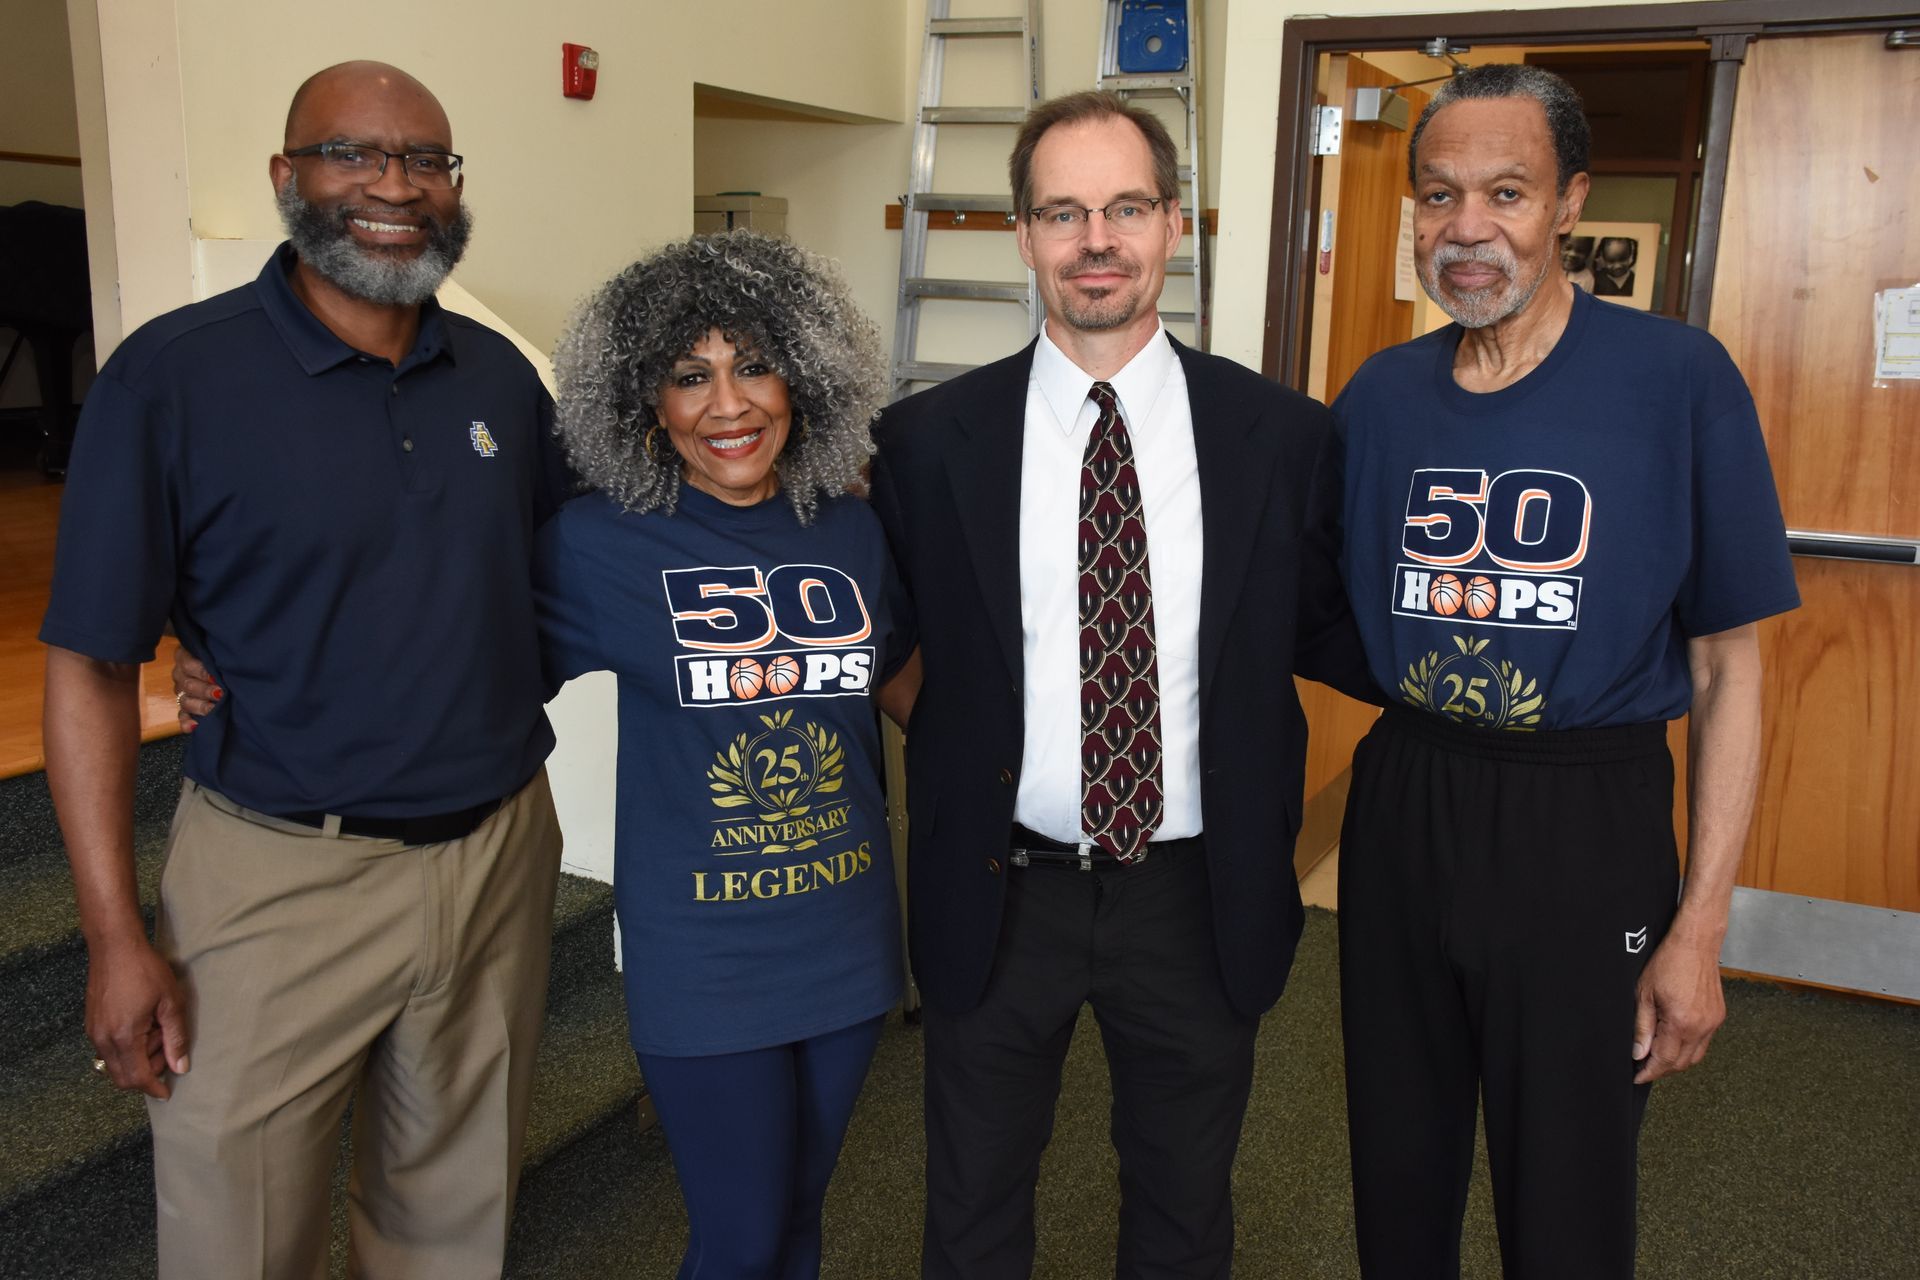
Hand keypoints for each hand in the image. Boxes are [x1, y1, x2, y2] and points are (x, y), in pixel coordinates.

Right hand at [87, 935, 190, 1098]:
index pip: (137, 1078)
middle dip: (147, 1073)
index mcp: (123, 1037)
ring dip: (138, 1059)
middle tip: (167, 1048)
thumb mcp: (170, 1002)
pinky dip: (127, 1048)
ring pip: (115, 1064)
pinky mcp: (91, 1024)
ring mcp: (93, 1032)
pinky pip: (108, 1050)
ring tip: (157, 1030)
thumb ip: (176, 1038)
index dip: (154, 1088)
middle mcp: (103, 1039)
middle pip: (122, 1077)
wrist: (115, 946)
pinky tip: (143, 1025)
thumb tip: (181, 1067)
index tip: (167, 1093)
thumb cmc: (145, 969)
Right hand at [170, 648, 220, 731]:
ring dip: (201, 706)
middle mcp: (180, 674)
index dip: (202, 672)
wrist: (224, 669)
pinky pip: (182, 717)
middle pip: (188, 684)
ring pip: (186, 701)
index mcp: (185, 656)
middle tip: (220, 694)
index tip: (215, 677)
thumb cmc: (221, 656)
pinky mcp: (185, 707)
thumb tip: (231, 660)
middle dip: (205, 690)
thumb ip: (218, 655)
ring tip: (214, 709)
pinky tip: (194, 727)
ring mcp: (181, 692)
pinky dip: (186, 723)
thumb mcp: (216, 651)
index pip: (188, 664)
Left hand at [1631, 930, 1725, 1083]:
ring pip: (1695, 1056)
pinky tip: (1674, 1041)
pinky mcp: (1718, 1017)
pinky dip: (1688, 1048)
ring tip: (1656, 1056)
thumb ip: (1642, 1027)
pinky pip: (1704, 1043)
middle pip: (1681, 1063)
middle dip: (1662, 1069)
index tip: (1638, 1077)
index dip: (1649, 1072)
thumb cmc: (1669, 962)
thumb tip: (1639, 1053)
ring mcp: (1713, 1022)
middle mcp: (1701, 1026)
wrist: (1695, 943)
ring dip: (1676, 1061)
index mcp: (1681, 1022)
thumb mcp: (1644, 994)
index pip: (1665, 1060)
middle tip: (1643, 1068)